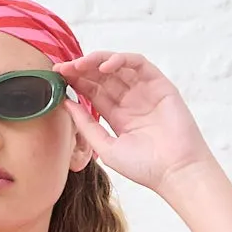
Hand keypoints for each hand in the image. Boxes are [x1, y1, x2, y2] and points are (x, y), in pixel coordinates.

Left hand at [54, 51, 216, 195]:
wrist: (175, 172)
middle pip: (101, 76)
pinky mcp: (159, 84)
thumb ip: (86, 126)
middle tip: (62, 68)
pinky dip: (121, 60)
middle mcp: (130, 100)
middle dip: (81, 69)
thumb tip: (66, 104)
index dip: (75, 81)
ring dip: (97, 61)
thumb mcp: (106, 148)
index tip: (56, 77)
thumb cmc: (144, 167)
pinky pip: (138, 64)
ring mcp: (144, 91)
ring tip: (79, 64)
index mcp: (117, 115)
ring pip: (117, 66)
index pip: (92, 91)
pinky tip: (104, 67)